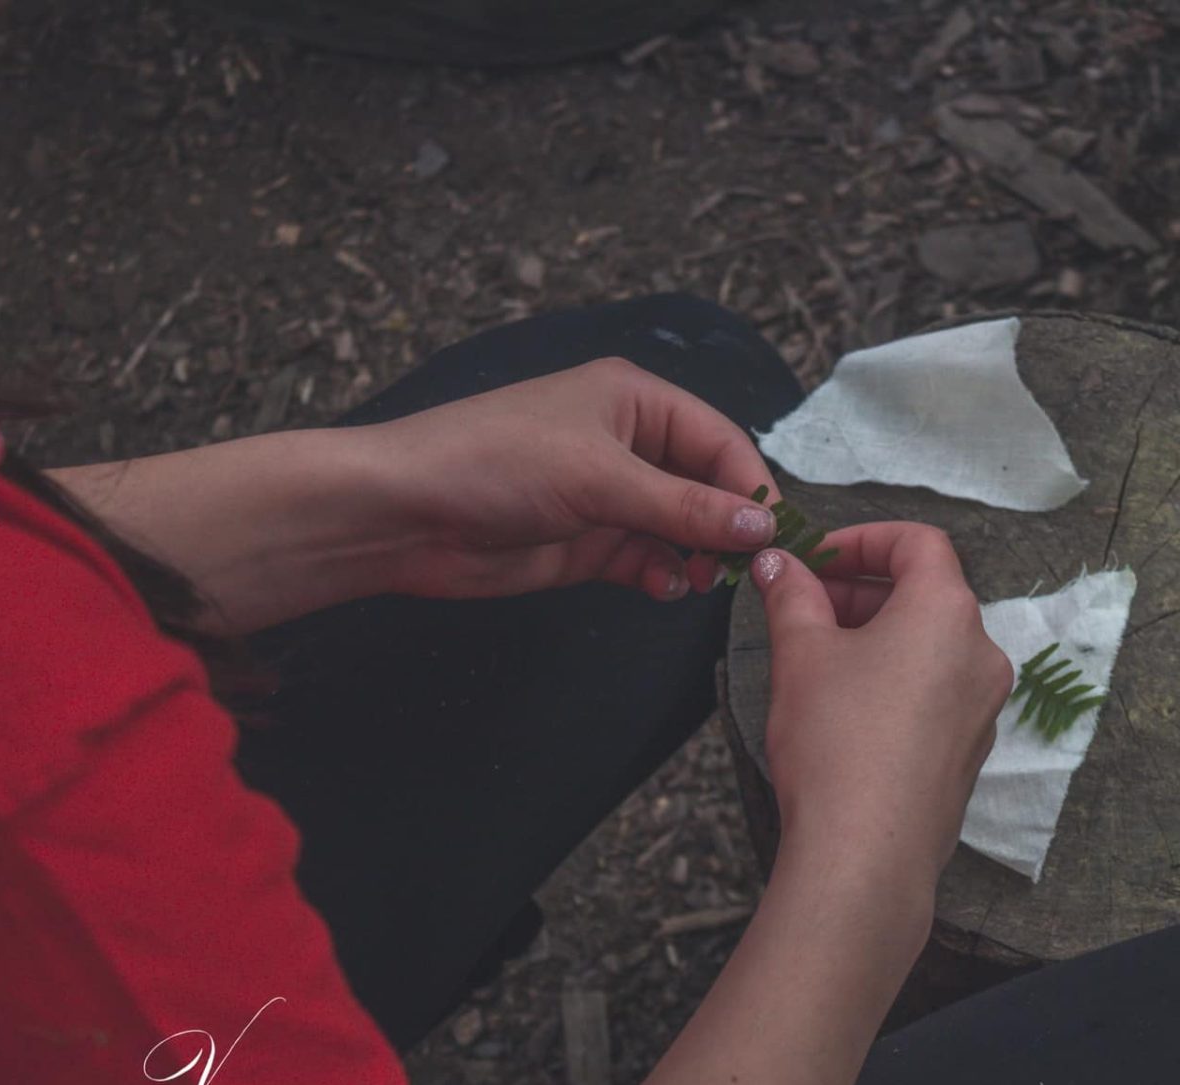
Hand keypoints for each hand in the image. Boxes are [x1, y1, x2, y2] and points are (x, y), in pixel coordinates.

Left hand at [366, 358, 780, 601]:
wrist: (404, 513)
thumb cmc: (495, 463)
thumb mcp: (600, 478)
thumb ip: (684, 508)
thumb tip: (761, 526)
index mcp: (634, 401)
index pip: (720, 440)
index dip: (750, 485)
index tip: (775, 534)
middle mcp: (628, 443)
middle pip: (706, 486)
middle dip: (728, 525)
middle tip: (750, 568)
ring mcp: (608, 495)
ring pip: (681, 528)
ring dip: (700, 555)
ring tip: (707, 581)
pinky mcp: (588, 542)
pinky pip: (648, 559)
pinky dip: (664, 574)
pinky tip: (664, 586)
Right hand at [749, 523, 1013, 898]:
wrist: (865, 853)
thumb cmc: (837, 745)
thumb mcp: (801, 654)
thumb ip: (791, 596)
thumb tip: (779, 565)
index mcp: (947, 612)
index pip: (917, 542)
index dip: (861, 539)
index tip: (814, 559)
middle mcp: (981, 653)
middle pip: (925, 593)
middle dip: (860, 591)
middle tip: (802, 607)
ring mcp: (983, 706)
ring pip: (931, 646)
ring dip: (877, 637)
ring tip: (817, 659)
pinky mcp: (970, 750)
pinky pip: (936, 692)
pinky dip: (897, 680)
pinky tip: (846, 709)